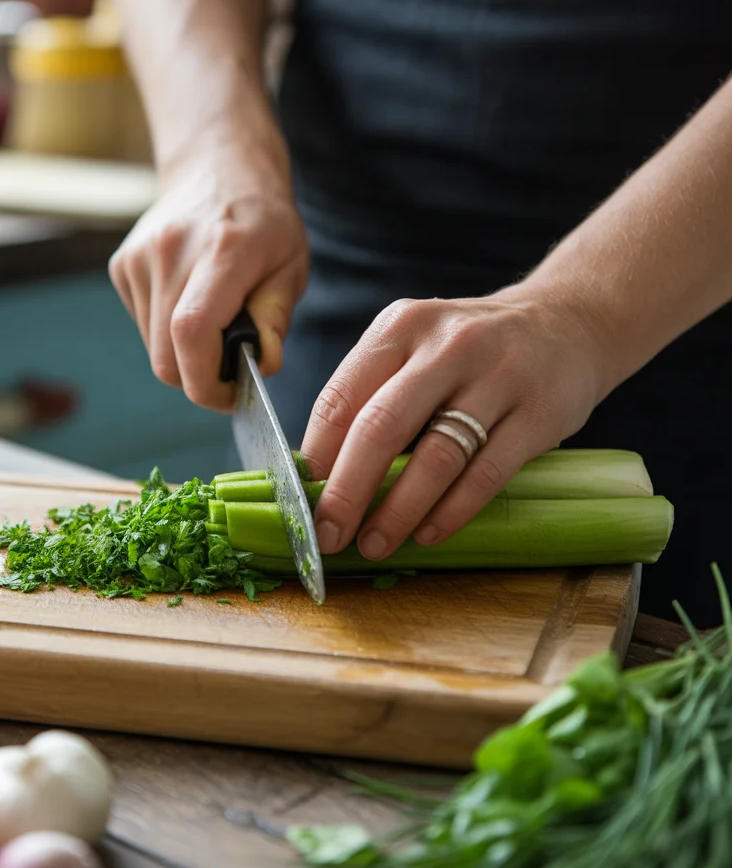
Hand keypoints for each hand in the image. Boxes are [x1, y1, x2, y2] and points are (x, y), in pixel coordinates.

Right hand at [109, 138, 308, 410]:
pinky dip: (167, 332)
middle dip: (199, 378)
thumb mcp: (292, 265)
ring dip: (184, 354)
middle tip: (231, 369)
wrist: (218, 168)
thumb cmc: (263, 222)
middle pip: (166, 356)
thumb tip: (263, 365)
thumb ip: (277, 317)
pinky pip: (142, 326)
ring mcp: (139, 258)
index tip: (230, 394)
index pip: (192, 332)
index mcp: (222, 251)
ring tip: (215, 324)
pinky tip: (190, 302)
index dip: (206, 381)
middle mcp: (171, 252)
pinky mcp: (122, 265)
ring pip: (152, 348)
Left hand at [301, 288, 612, 559]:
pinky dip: (451, 510)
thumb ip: (372, 396)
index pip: (341, 397)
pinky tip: (428, 533)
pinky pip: (486, 472)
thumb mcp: (416, 348)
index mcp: (401, 327)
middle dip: (347, 491)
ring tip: (375, 544)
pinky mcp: (539, 412)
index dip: (316, 457)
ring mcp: (497, 377)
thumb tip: (320, 475)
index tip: (300, 502)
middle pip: (380, 427)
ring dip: (398, 510)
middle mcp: (446, 345)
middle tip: (328, 535)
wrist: (567, 323)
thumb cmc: (471, 350)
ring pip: (434, 455)